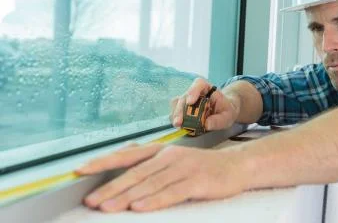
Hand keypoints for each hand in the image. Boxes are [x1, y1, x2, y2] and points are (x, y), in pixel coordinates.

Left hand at [76, 143, 248, 211]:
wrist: (235, 165)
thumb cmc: (201, 166)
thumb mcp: (174, 158)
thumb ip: (149, 159)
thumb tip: (123, 153)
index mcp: (161, 151)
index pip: (127, 155)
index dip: (103, 161)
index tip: (80, 170)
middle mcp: (169, 156)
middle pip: (135, 173)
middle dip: (110, 187)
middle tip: (90, 200)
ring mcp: (183, 168)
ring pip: (150, 183)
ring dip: (127, 196)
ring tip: (107, 207)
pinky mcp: (197, 181)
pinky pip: (172, 192)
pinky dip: (154, 200)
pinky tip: (141, 206)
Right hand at [169, 78, 238, 130]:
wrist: (223, 112)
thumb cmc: (226, 111)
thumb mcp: (227, 116)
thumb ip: (219, 120)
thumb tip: (207, 124)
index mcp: (207, 88)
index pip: (199, 84)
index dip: (193, 91)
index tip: (190, 102)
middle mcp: (195, 92)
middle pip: (185, 96)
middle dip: (180, 109)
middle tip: (179, 121)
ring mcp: (187, 99)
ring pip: (177, 103)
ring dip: (176, 114)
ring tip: (178, 124)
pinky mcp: (183, 108)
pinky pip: (176, 111)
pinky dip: (176, 118)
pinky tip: (179, 125)